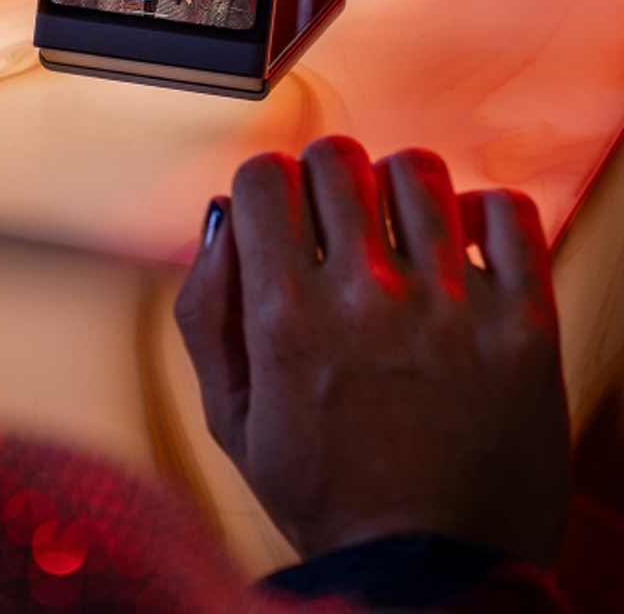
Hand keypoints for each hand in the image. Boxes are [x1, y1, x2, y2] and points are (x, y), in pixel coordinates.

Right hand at [175, 136, 568, 566]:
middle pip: (335, 157)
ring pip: (416, 170)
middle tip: (335, 213)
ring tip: (399, 227)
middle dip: (323, 174)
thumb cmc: (328, 497)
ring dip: (396, 187)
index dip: (265, 184)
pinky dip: (481, 213)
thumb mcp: (230, 417)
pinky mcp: (523, 323)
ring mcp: (449, 304)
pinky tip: (461, 247)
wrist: (433, 572)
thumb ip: (206, 312)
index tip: (279, 210)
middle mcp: (363, 295)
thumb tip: (219, 223)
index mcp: (286, 316)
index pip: (264, 176)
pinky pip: (506, 212)